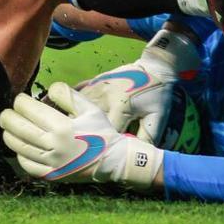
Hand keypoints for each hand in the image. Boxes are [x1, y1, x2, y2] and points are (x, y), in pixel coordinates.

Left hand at [0, 85, 160, 190]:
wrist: (112, 161)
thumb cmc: (99, 131)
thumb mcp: (88, 107)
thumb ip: (66, 94)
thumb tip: (46, 89)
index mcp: (62, 127)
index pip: (27, 109)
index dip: (21, 101)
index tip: (22, 100)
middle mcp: (53, 146)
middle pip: (17, 127)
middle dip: (8, 116)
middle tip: (8, 112)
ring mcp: (50, 163)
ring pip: (17, 146)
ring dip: (9, 133)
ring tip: (11, 127)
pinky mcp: (50, 175)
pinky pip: (25, 164)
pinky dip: (18, 153)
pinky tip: (21, 146)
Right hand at [77, 29, 199, 146]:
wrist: (154, 67)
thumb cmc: (157, 94)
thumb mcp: (158, 116)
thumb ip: (147, 136)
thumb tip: (138, 157)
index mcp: (120, 107)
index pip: (106, 132)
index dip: (102, 145)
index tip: (98, 154)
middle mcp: (104, 97)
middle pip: (86, 119)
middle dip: (82, 133)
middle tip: (77, 145)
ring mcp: (96, 87)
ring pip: (77, 105)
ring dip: (72, 117)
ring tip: (66, 131)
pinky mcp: (93, 81)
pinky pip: (77, 93)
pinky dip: (70, 102)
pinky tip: (66, 111)